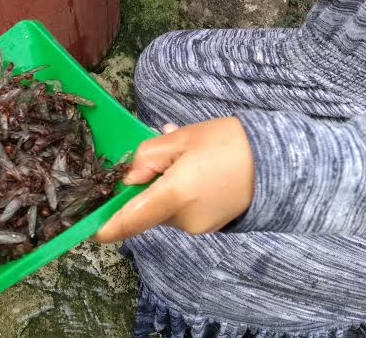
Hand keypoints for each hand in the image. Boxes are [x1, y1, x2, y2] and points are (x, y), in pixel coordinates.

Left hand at [94, 117, 254, 242]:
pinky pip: (183, 210)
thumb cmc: (228, 143)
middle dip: (147, 186)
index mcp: (173, 197)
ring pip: (165, 208)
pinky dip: (182, 193)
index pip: (127, 221)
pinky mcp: (210, 225)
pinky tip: (200, 169)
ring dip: (166, 187)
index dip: (105, 226)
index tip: (88, 226)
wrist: (277, 162)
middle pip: (146, 209)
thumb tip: (126, 178)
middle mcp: (182, 220)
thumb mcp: (181, 138)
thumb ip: (146, 157)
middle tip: (166, 154)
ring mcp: (198, 226)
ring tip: (189, 157)